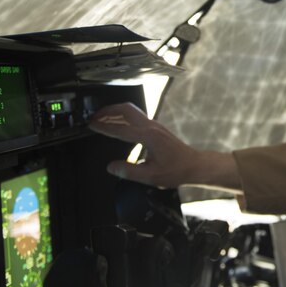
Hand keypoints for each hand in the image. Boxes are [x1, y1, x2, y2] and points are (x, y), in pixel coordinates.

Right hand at [89, 102, 240, 191]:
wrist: (194, 165)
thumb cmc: (177, 170)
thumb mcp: (151, 176)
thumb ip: (129, 172)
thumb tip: (111, 167)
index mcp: (148, 137)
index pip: (121, 129)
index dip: (104, 127)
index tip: (91, 126)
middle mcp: (151, 128)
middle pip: (126, 110)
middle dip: (107, 111)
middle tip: (93, 117)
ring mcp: (155, 126)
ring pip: (132, 110)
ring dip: (115, 111)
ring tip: (101, 118)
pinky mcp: (156, 128)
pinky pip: (137, 116)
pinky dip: (123, 116)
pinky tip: (117, 123)